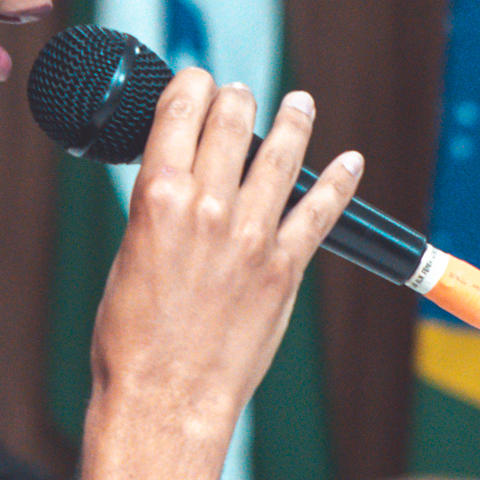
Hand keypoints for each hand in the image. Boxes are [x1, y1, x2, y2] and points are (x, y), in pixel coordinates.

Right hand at [88, 69, 364, 449]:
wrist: (163, 400)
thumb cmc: (130, 339)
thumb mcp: (129, 254)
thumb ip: (159, 213)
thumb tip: (178, 188)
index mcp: (158, 197)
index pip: (181, 112)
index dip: (193, 85)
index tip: (200, 80)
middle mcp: (208, 206)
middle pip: (231, 124)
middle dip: (236, 98)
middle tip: (241, 92)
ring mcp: (251, 236)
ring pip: (281, 157)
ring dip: (294, 122)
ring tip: (301, 103)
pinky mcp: (283, 269)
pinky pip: (319, 213)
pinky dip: (338, 183)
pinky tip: (350, 162)